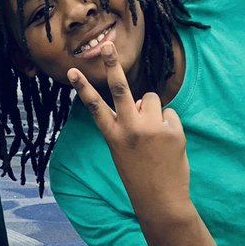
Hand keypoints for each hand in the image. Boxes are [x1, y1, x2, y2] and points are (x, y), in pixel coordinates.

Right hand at [67, 43, 189, 218]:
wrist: (161, 200)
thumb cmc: (140, 175)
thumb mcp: (122, 152)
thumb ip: (128, 125)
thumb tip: (143, 101)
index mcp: (113, 136)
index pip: (95, 107)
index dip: (83, 87)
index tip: (72, 70)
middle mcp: (130, 129)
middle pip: (120, 89)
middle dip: (112, 65)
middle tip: (107, 45)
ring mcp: (151, 128)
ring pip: (151, 98)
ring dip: (152, 110)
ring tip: (153, 134)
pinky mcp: (172, 130)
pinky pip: (169, 113)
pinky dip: (169, 124)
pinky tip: (167, 143)